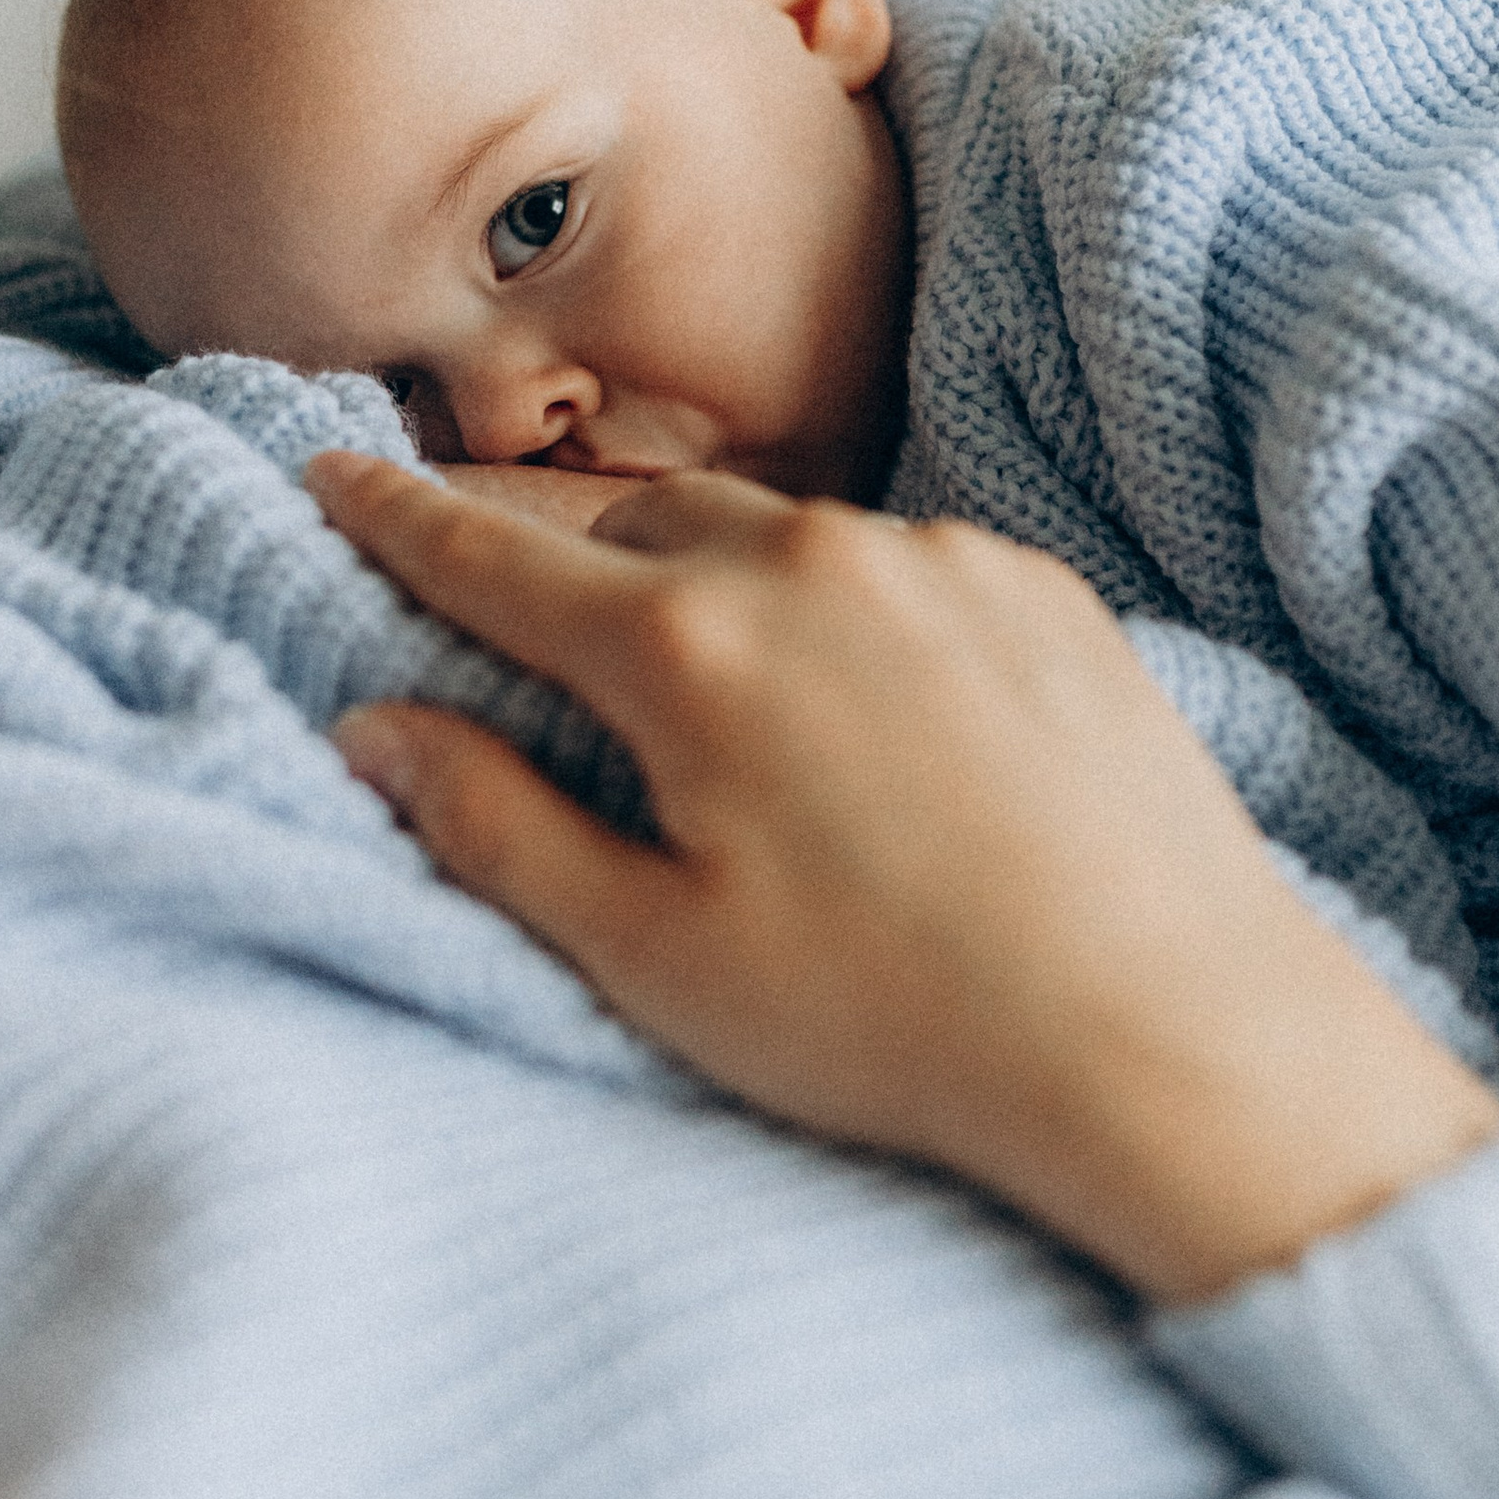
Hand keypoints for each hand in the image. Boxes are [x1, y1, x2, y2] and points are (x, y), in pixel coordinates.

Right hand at [305, 456, 1498, 1302]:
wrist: (1168, 1029)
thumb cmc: (893, 1022)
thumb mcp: (652, 957)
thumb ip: (494, 828)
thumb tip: (373, 731)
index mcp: (683, 650)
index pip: (493, 559)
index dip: (397, 517)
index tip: (330, 469)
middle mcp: (806, 562)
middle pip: (630, 526)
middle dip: (555, 553)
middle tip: (504, 588)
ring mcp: (936, 560)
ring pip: (770, 532)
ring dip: (706, 578)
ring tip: (698, 673)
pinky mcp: (1039, 587)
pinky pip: (893, 563)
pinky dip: (837, 605)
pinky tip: (855, 704)